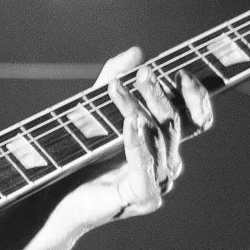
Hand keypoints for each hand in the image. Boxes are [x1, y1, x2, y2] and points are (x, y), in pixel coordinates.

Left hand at [0, 47, 212, 249]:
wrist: (52, 195)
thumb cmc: (77, 154)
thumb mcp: (94, 109)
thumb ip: (114, 79)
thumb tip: (136, 52)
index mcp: (163, 144)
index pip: (197, 119)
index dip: (196, 96)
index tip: (181, 72)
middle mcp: (166, 164)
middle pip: (176, 124)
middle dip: (160, 95)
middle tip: (144, 74)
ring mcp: (157, 183)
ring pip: (160, 140)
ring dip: (140, 111)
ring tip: (119, 91)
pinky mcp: (140, 197)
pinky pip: (147, 166)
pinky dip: (138, 143)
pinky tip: (129, 124)